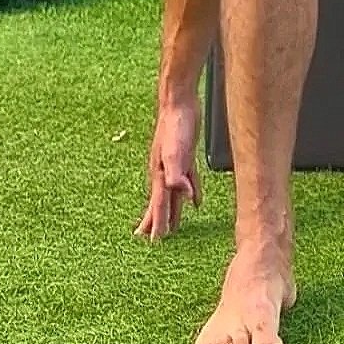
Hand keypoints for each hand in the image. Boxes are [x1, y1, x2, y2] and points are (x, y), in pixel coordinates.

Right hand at [134, 96, 202, 240]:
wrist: (178, 100)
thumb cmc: (175, 125)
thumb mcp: (175, 151)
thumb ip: (177, 174)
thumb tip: (185, 197)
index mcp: (160, 174)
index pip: (159, 205)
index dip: (158, 224)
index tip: (154, 243)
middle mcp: (164, 172)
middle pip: (160, 203)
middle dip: (156, 222)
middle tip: (149, 241)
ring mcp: (174, 164)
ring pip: (172, 195)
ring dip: (172, 212)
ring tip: (171, 228)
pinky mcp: (185, 156)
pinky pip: (186, 181)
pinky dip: (189, 194)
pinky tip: (194, 202)